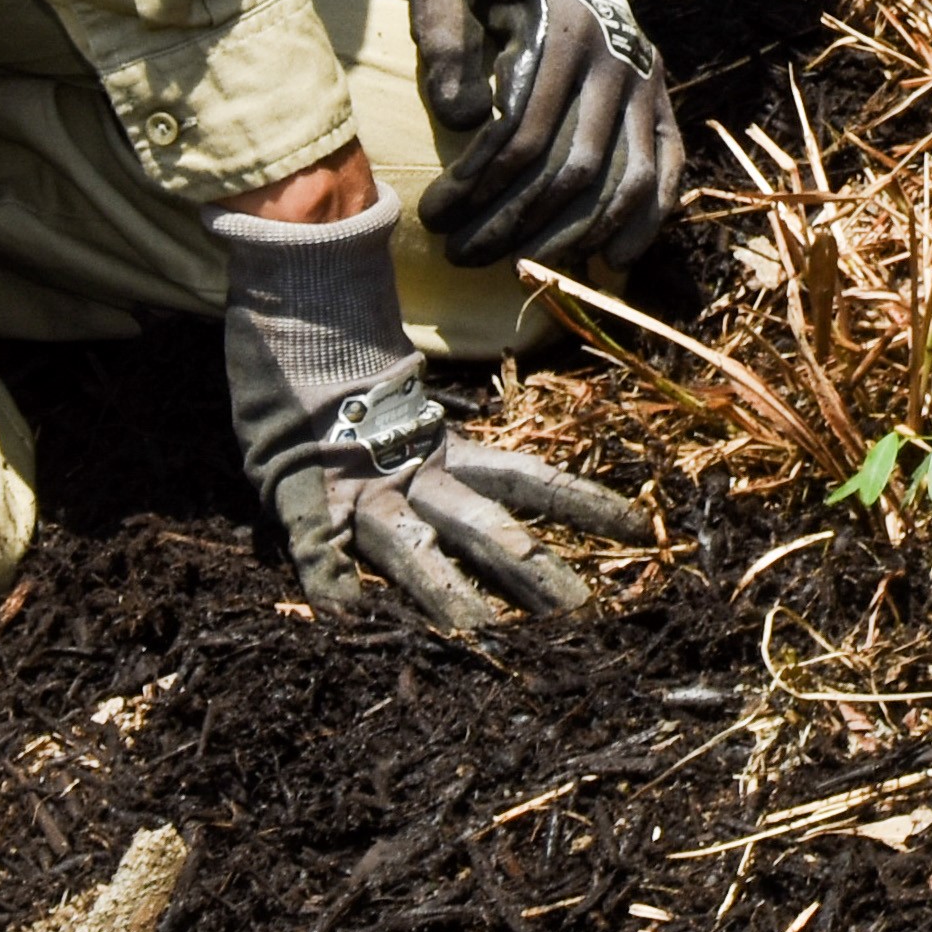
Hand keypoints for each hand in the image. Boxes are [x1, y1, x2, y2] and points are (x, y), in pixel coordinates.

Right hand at [210, 191, 650, 632]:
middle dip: (529, 568)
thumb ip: (438, 437)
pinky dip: (326, 572)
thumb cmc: (345, 361)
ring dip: (443, 590)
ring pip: (407, 542)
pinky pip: (312, 537)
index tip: (642, 533)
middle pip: (481, 522)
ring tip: (482, 635)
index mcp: (440, 448)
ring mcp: (353, 483)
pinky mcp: (295, 486)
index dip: (582, 502)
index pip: (527, 476)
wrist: (288, 296)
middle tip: (582, 613)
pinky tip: (344, 610)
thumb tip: (476, 448)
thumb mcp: (404, 402)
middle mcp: (408, 470)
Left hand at [403, 0, 679, 272]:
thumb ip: (441, 31)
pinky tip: (614, 260)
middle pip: (574, 169)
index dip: (478, 188)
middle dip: (515, 224)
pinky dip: (648, 216)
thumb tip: (462, 117)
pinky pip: (668, 162)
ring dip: (575, 235)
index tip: (433, 218)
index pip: (525, 136)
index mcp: (564, 31)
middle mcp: (617, 56)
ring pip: (624, 178)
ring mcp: (644, 74)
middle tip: (461, 255)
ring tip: (523, 269)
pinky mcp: (656, 86)